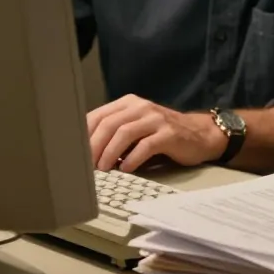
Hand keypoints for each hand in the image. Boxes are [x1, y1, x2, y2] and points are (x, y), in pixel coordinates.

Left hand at [86, 94, 225, 172]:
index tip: (74, 155)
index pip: (97, 115)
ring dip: (109, 153)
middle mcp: (141, 107)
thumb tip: (86, 153)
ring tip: (104, 169)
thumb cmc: (162, 134)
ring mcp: (156, 119)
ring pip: (124, 133)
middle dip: (93, 147)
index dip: (83, 136)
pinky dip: (132, 159)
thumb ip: (115, 133)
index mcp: (129, 104)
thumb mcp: (137, 128)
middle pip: (109, 124)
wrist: (199, 135)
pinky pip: (145, 146)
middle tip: (86, 167)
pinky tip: (127, 169)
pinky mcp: (169, 134)